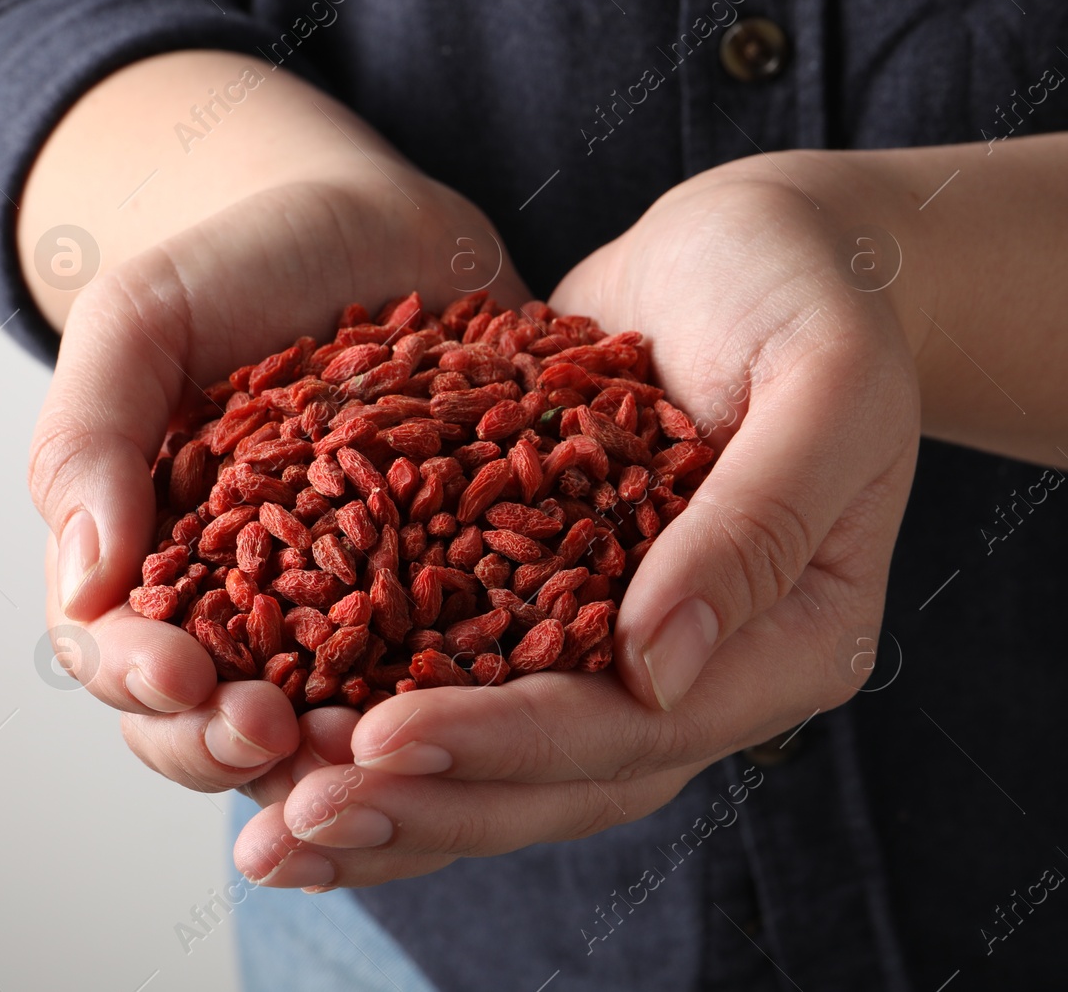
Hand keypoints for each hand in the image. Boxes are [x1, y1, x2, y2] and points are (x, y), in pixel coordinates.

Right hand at [31, 173, 523, 797]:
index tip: (181, 673)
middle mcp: (239, 612)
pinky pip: (440, 687)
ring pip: (322, 736)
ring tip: (371, 752)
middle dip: (230, 745)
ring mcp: (344, 620)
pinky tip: (473, 718)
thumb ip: (89, 437)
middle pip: (210, 724)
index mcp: (144, 564)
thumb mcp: (143, 319)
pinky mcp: (444, 608)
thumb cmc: (241, 264)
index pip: (116, 655)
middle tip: (277, 733)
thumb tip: (83, 583)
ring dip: (337, 764)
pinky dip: (447, 719)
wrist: (378, 231)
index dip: (140, 681)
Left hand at [232, 157, 923, 888]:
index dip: (507, 742)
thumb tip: (658, 668)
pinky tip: (282, 746)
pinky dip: (378, 728)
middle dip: (421, 805)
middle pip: (554, 782)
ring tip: (267, 835)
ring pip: (498, 765)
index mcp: (786, 646)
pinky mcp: (545, 609)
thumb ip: (758, 521)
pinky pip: (461, 688)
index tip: (383, 738)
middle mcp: (698, 676)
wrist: (743, 252)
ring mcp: (618, 653)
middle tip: (293, 823)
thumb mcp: (819, 380)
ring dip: (384, 800)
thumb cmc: (801, 291)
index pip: (635, 730)